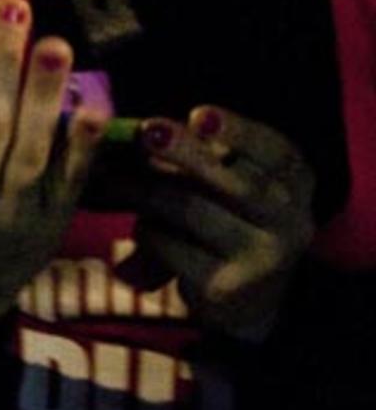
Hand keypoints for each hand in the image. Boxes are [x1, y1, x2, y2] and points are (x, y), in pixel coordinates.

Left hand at [113, 106, 315, 342]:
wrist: (243, 295)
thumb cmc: (227, 216)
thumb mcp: (228, 183)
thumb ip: (204, 157)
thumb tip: (149, 131)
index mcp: (296, 182)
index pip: (276, 152)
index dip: (237, 131)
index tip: (198, 114)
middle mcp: (291, 221)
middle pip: (237, 183)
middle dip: (186, 153)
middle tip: (147, 132)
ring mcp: (263, 260)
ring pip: (192, 210)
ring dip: (144, 191)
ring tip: (114, 179)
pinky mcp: (225, 288)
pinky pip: (169, 245)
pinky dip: (146, 230)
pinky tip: (142, 226)